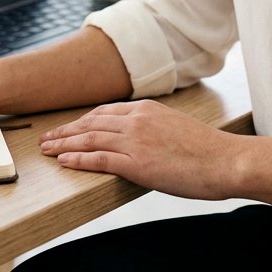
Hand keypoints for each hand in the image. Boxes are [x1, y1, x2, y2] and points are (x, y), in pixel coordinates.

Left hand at [39, 100, 240, 198]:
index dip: (82, 121)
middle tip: (45, 139)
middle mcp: (138, 119)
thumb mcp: (177, 129)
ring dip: (64, 145)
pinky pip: (99, 159)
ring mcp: (136, 140)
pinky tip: (64, 163)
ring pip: (90, 139)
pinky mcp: (137, 163)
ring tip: (47, 151)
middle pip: (91, 123)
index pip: (105, 112)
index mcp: (148, 109)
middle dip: (66, 132)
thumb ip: (154, 130)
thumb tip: (140, 142)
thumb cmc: (207, 150)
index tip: (67, 128)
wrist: (225, 160)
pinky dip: (78, 160)